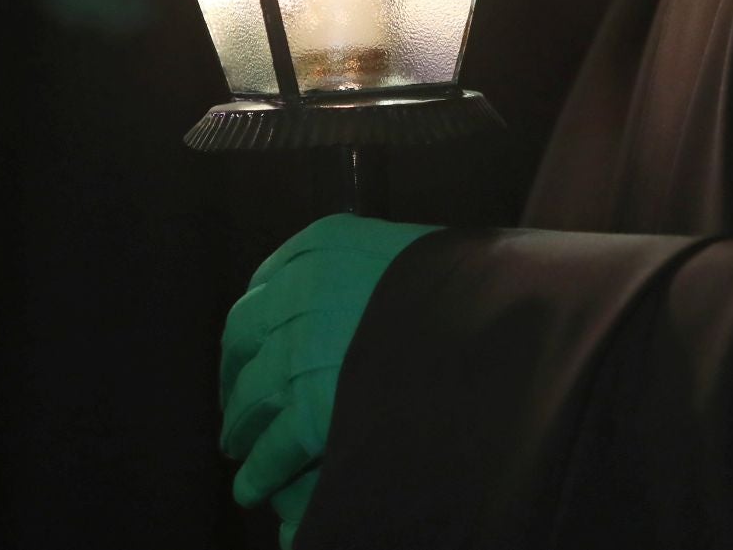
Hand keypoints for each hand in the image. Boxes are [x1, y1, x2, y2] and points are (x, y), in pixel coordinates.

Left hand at [220, 213, 438, 527]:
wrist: (495, 318)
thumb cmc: (465, 285)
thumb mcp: (408, 253)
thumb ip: (367, 271)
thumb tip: (355, 298)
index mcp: (320, 245)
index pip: (262, 286)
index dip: (251, 329)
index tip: (249, 350)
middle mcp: (296, 293)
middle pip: (243, 341)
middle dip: (236, 379)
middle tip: (237, 407)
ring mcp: (298, 352)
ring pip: (251, 399)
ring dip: (241, 429)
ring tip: (240, 454)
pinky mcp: (309, 410)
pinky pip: (272, 447)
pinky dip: (260, 470)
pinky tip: (254, 487)